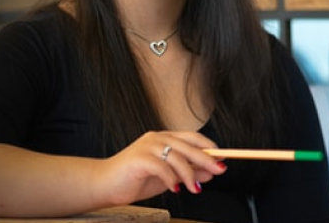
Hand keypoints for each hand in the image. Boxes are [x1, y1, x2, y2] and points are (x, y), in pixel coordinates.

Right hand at [92, 131, 227, 205]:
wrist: (105, 185)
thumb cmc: (135, 179)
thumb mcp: (168, 177)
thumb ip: (187, 172)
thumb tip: (210, 172)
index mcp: (163, 139)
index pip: (192, 137)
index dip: (209, 147)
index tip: (223, 160)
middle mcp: (156, 138)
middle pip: (188, 145)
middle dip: (206, 159)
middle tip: (218, 171)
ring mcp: (147, 147)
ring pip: (177, 156)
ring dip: (189, 175)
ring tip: (194, 189)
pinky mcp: (139, 159)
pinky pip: (162, 167)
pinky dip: (171, 179)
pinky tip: (174, 189)